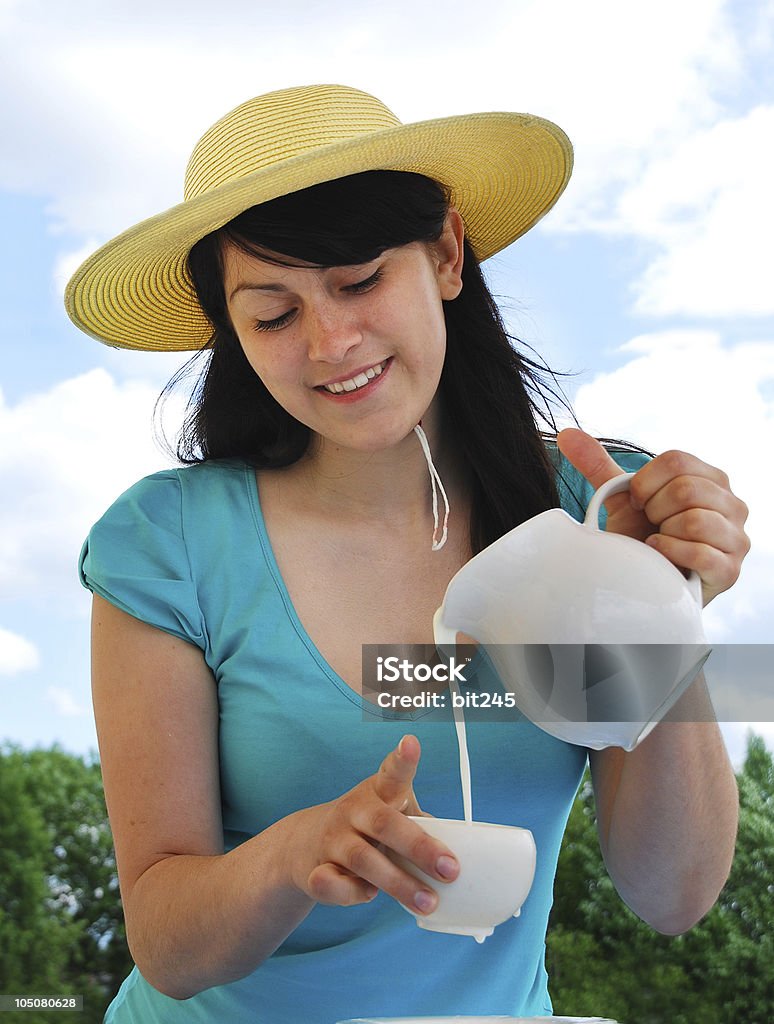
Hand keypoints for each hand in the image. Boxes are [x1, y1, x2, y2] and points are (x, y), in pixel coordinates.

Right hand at [286, 735, 458, 913]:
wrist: (307, 842)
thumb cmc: (368, 829)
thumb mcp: (392, 815)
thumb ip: (420, 827)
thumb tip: (461, 854)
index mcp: (378, 792)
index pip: (392, 772)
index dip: (403, 758)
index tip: (412, 744)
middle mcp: (354, 810)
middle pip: (385, 823)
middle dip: (420, 847)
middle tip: (450, 870)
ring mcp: (333, 839)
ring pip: (363, 859)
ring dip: (399, 884)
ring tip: (428, 902)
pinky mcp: (316, 869)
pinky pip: (331, 884)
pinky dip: (352, 895)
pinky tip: (369, 895)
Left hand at [557, 428, 749, 605]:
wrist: (647, 584)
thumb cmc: (641, 539)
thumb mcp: (622, 499)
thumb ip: (598, 465)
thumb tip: (565, 433)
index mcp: (712, 478)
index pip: (676, 460)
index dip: (645, 483)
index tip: (637, 503)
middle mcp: (733, 504)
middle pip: (685, 488)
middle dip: (653, 510)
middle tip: (649, 526)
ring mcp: (737, 538)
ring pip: (694, 520)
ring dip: (663, 534)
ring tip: (658, 542)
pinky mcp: (730, 570)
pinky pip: (699, 552)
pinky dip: (669, 554)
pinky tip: (658, 557)